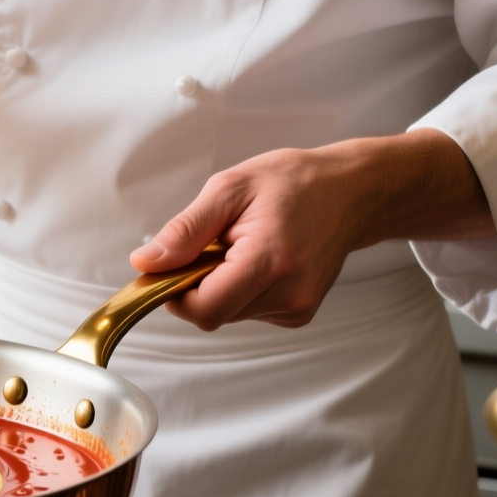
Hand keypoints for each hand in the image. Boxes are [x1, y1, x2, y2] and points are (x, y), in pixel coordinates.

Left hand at [129, 129, 494, 329]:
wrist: (351, 192)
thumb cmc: (294, 183)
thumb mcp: (229, 189)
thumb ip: (184, 231)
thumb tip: (146, 263)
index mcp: (270, 260)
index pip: (204, 308)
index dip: (175, 292)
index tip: (172, 266)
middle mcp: (290, 293)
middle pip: (212, 314)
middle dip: (198, 284)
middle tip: (215, 244)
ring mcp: (298, 307)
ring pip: (228, 314)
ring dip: (221, 285)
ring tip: (243, 246)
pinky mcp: (299, 314)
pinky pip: (248, 311)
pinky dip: (241, 289)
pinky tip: (260, 260)